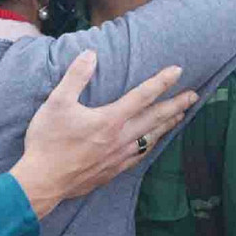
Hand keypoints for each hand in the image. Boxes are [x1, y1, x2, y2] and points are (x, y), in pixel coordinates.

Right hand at [10, 51, 196, 219]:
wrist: (42, 182)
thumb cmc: (47, 141)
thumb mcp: (57, 102)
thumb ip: (76, 76)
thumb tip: (90, 54)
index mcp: (110, 120)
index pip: (142, 96)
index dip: (161, 81)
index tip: (178, 71)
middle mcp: (120, 138)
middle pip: (155, 118)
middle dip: (176, 105)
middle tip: (194, 96)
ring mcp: (118, 157)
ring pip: (151, 138)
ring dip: (167, 125)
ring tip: (181, 116)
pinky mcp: (112, 171)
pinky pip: (139, 156)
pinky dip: (151, 145)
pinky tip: (153, 143)